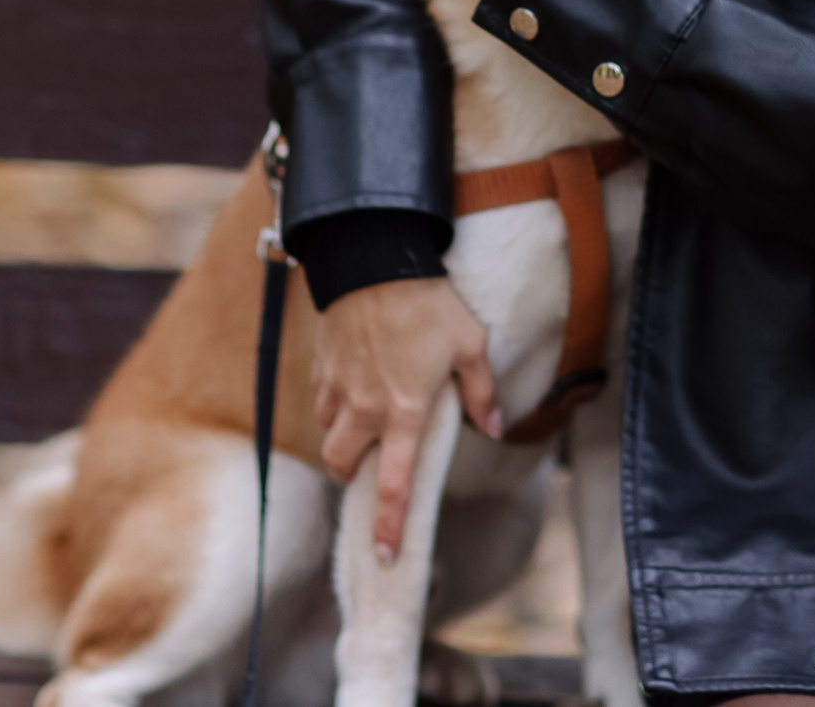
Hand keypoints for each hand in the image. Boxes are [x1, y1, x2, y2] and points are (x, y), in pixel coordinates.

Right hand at [313, 276, 501, 561]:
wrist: (377, 259)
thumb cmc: (429, 303)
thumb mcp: (471, 345)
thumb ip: (482, 392)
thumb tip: (494, 427)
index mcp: (405, 413)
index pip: (393, 483)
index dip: (388, 524)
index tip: (385, 554)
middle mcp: (365, 408)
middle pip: (341, 465)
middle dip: (350, 475)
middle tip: (366, 468)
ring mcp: (338, 387)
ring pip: (326, 432)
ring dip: (341, 437)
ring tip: (362, 422)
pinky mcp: (322, 364)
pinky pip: (320, 399)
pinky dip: (331, 404)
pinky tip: (350, 386)